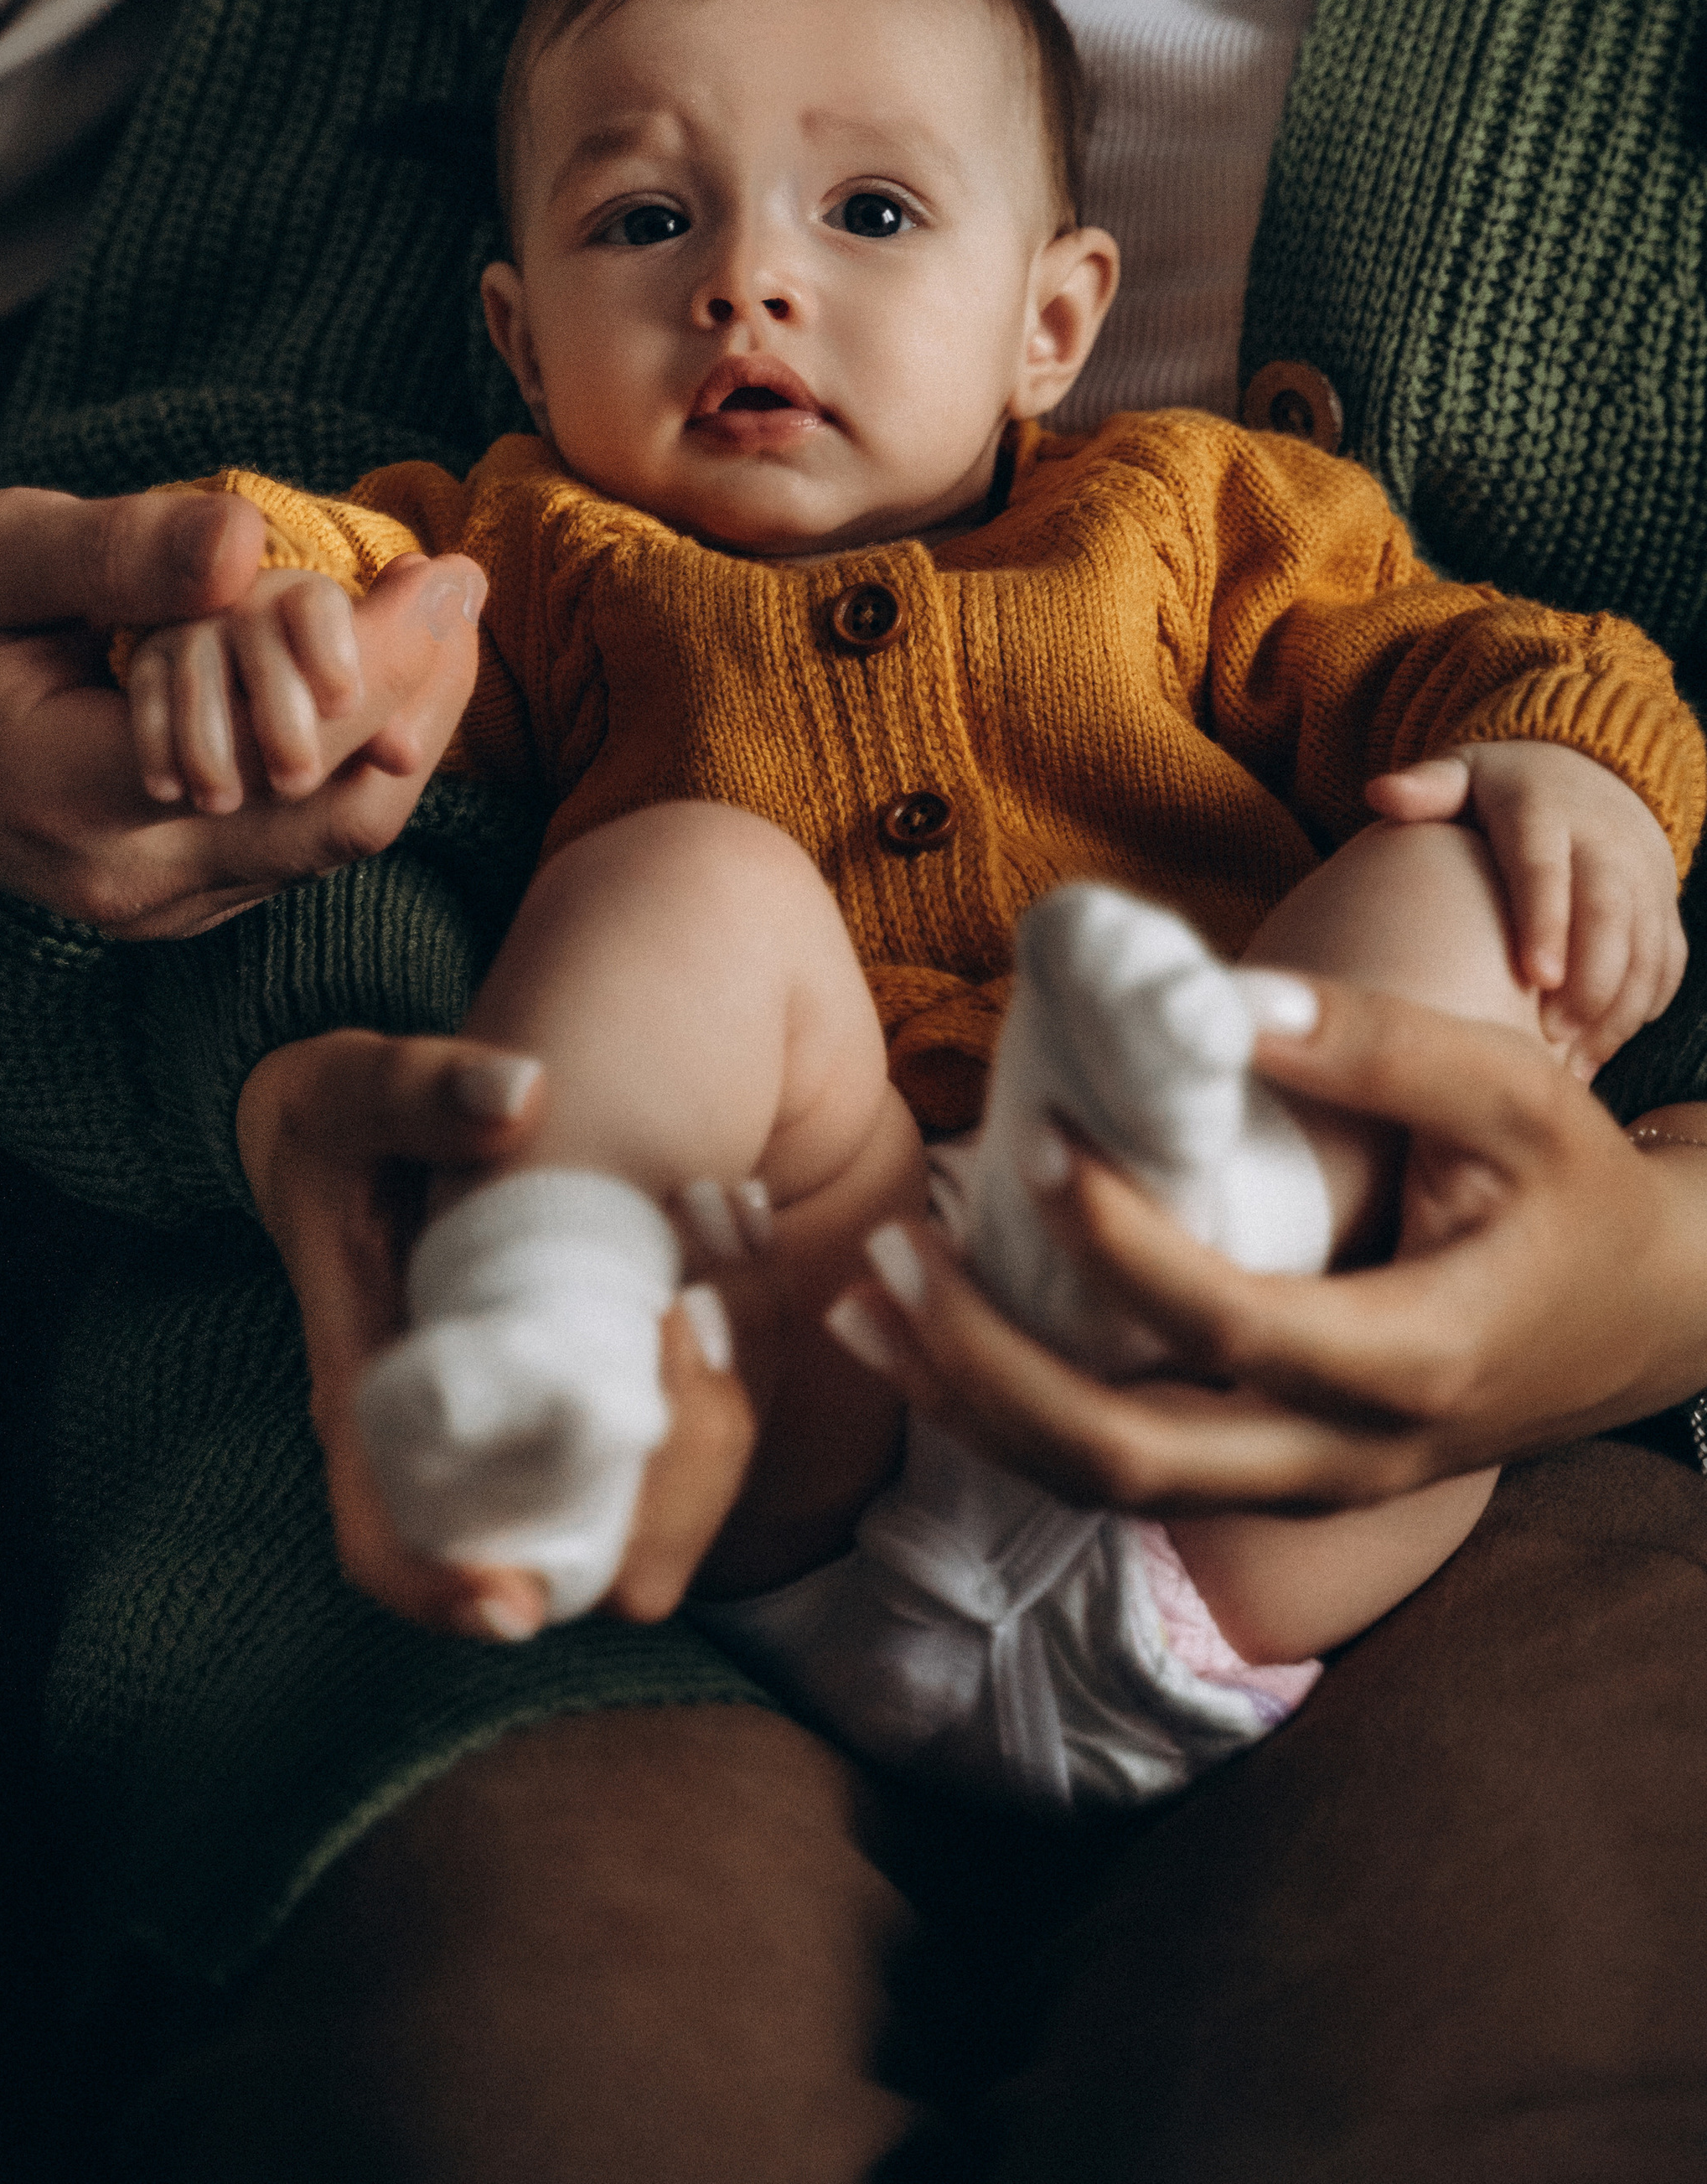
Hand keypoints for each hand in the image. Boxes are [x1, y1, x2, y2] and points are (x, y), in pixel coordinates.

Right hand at [0, 487, 481, 936]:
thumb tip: (246, 537)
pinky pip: (300, 844)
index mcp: (71, 794)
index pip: (278, 754)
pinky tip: (379, 670)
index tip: (441, 569)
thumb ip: (119, 552)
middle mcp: (128, 878)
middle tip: (465, 586)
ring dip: (401, 727)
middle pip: (337, 818)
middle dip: (422, 697)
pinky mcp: (178, 896)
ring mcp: (157, 904)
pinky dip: (352, 756)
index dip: (381, 661)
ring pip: (335, 841)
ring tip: (439, 613)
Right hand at [236, 1034, 756, 1637]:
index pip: (387, 1538)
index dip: (442, 1590)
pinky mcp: (590, 1389)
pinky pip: (687, 1424)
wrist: (349, 1129)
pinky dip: (736, 1351)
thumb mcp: (345, 1090)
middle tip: (698, 1304)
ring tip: (731, 1236)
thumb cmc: (335, 1123)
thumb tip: (518, 1096)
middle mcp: (454, 1436)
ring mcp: (532, 1423)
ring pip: (654, 1494)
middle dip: (662, 1465)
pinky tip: (740, 1236)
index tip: (514, 1605)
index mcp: (370, 1390)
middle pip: (564, 1543)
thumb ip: (416, 1091)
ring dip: (723, 1390)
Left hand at [826, 981, 1706, 1514]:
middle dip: (985, 1365)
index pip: (1227, 1328)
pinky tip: (930, 1343)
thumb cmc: (1578, 1191)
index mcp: (1413, 1360)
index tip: (1039, 1143)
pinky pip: (1123, 1476)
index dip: (1120, 1243)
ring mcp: (1304, 1486)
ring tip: (860, 1304)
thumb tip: (1216, 996)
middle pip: (1127, 1459)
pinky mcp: (1272, 1477)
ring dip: (970, 1405)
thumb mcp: (1515, 1098)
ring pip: (1104, 1491)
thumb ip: (1376, 1047)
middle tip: (883, 1254)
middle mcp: (1346, 1455)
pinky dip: (1013, 1417)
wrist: (1653, 1315)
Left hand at [1368, 740, 1685, 1071]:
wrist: (1590, 773)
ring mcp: (1641, 877)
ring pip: (1646, 946)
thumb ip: (1427, 786)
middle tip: (1550, 1036)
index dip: (1546, 920)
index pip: (1546, 868)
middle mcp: (1603, 843)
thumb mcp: (1464, 774)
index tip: (1535, 975)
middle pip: (1609, 914)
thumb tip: (1380, 793)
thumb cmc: (1503, 789)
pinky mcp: (1661, 907)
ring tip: (1572, 1062)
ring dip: (1617, 1007)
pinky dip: (1642, 1007)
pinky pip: (1666, 961)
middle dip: (1589, 980)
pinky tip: (1600, 1050)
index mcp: (1545, 812)